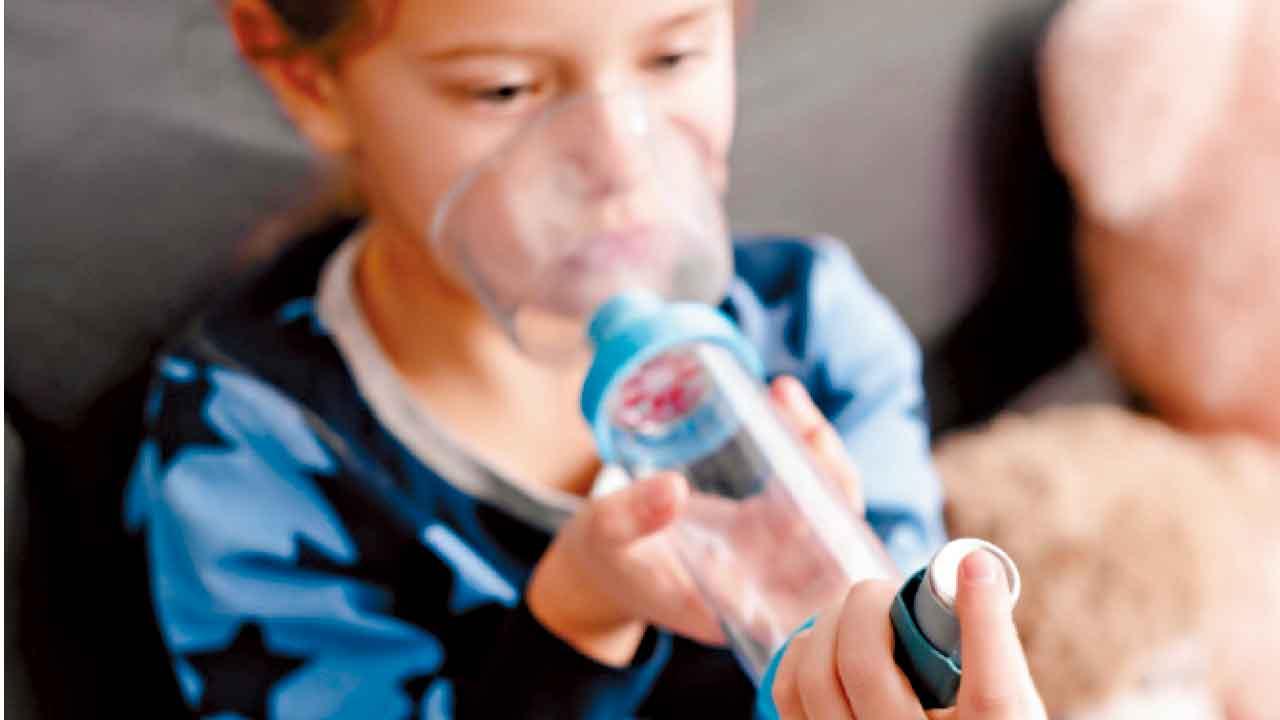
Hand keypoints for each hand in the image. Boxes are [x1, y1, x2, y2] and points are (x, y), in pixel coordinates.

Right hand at [525, 375, 873, 666]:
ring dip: (818, 448)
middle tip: (797, 416)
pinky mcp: (766, 524)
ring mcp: (773, 553)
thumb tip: (675, 489)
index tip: (806, 488)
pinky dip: (800, 443)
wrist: (602, 563)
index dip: (827, 537)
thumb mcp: (608, 537)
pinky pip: (803, 484)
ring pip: (826, 503)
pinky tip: (782, 399)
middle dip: (830, 473)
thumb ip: (632, 517)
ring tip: (784, 394)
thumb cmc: (606, 558)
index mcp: (741, 609)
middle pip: (834, 536)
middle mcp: (770, 586)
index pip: (812, 585)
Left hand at [770, 550, 1046, 718]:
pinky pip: (789, 690)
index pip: (992, 695)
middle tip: (886, 591)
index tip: (975, 564)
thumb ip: (993, 651)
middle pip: (866, 669)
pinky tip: (829, 642)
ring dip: (831, 623)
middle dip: (868, 605)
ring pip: (816, 676)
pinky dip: (804, 651)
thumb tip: (968, 568)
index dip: (983, 623)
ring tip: (858, 614)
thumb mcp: (1010, 701)